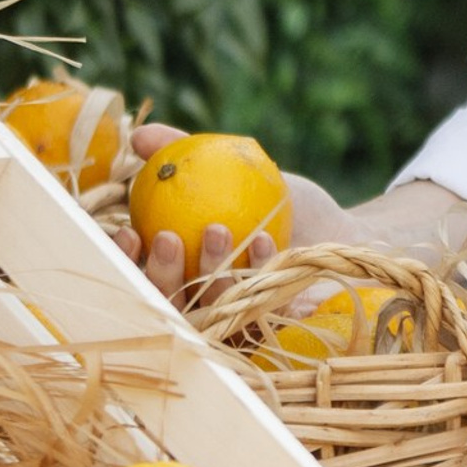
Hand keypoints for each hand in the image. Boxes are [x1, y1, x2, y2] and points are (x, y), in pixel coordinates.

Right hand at [113, 122, 389, 304]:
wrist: (341, 235)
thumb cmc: (279, 206)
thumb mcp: (234, 170)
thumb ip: (185, 153)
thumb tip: (138, 134)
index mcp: (182, 279)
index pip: (139, 278)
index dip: (125, 263)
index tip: (127, 231)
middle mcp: (204, 311)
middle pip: (167, 305)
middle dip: (159, 275)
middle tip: (165, 236)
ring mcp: (239, 326)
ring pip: (210, 312)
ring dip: (209, 271)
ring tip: (219, 229)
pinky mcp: (279, 331)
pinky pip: (261, 307)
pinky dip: (258, 272)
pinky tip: (263, 241)